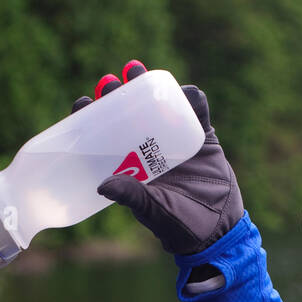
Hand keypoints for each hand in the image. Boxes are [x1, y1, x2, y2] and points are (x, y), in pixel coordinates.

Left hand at [72, 60, 244, 256]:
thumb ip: (133, 197)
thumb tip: (102, 186)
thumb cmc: (179, 226)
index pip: (104, 135)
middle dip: (119, 94)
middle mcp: (149, 148)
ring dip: (150, 87)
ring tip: (137, 70)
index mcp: (130, 165)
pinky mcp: (203, 139)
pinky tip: (187, 92)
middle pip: (129, 113)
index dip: (92, 117)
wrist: (219, 230)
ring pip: (160, 106)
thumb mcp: (152, 211)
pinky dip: (194, 101)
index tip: (83, 102)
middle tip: (109, 81)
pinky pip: (198, 114)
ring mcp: (176, 141)